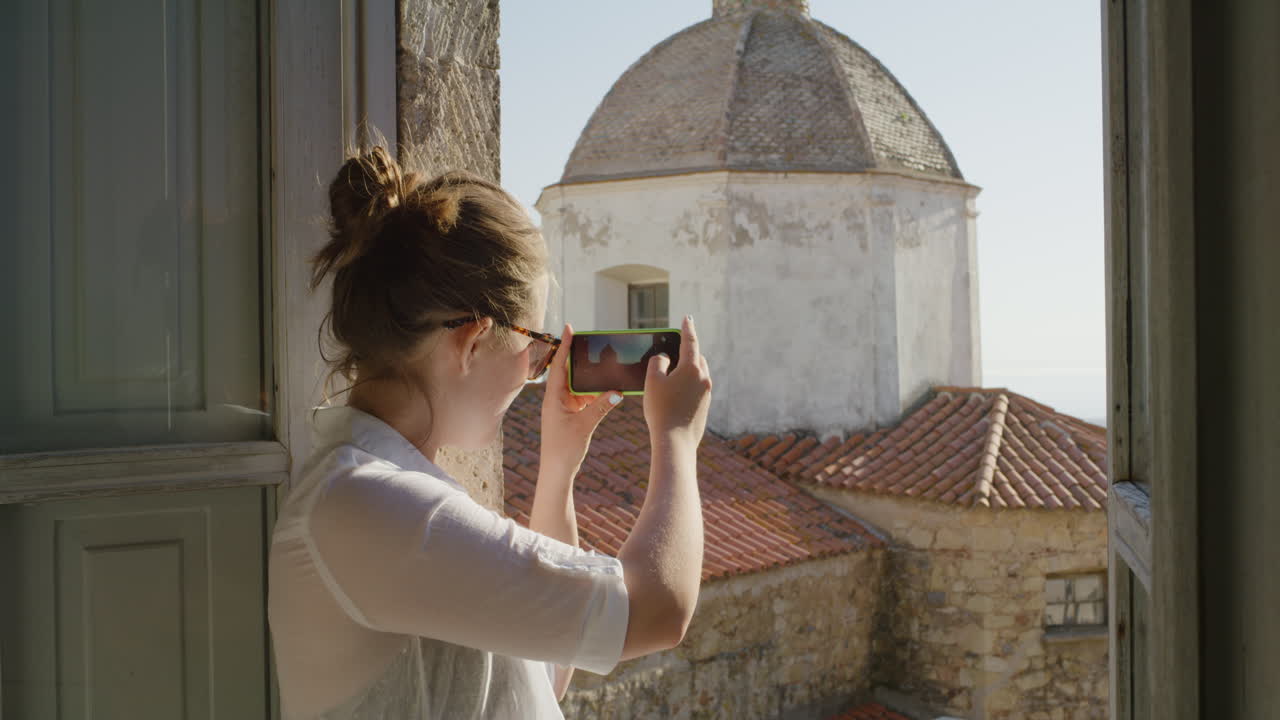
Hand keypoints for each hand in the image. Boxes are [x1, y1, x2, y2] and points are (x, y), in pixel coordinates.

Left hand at [539, 323, 622, 476]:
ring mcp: (564, 406)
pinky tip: (609, 392)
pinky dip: (596, 394)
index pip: (559, 366)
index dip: (565, 346)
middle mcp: (557, 399)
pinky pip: (585, 398)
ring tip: (607, 369)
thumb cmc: (563, 449)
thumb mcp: (584, 426)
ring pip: (580, 386)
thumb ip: (601, 407)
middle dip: (582, 360)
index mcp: (553, 397)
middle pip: (570, 372)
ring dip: (592, 380)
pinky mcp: (571, 415)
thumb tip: (617, 392)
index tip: (569, 328)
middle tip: (595, 344)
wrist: (556, 472)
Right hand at [643, 315, 712, 450]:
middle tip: (676, 346)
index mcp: (692, 368)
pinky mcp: (705, 407)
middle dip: (687, 351)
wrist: (675, 442)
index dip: (687, 328)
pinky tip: (675, 392)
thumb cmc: (661, 410)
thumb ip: (658, 362)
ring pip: (698, 373)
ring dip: (687, 369)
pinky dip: (688, 384)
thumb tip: (665, 358)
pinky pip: (697, 388)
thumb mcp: (652, 381)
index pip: (690, 341)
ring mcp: (706, 394)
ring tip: (673, 371)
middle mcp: (704, 378)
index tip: (687, 317)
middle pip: (696, 357)